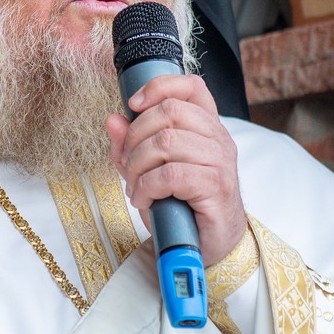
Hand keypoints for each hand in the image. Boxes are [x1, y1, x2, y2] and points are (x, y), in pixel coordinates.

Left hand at [105, 73, 247, 264]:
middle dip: (136, 137)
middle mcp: (218, 139)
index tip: (133, 105)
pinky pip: (170, 174)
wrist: (209, 247)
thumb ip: (130, 146)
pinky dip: (147, 187)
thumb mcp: (149, 172)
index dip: (159, 86)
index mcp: (206, 128)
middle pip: (169, 112)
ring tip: (135, 186)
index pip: (191, 86)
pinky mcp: (216, 187)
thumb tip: (112, 120)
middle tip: (127, 165)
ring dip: (138, 166)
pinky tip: (144, 199)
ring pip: (166, 142)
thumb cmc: (182, 207)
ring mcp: (220, 162)